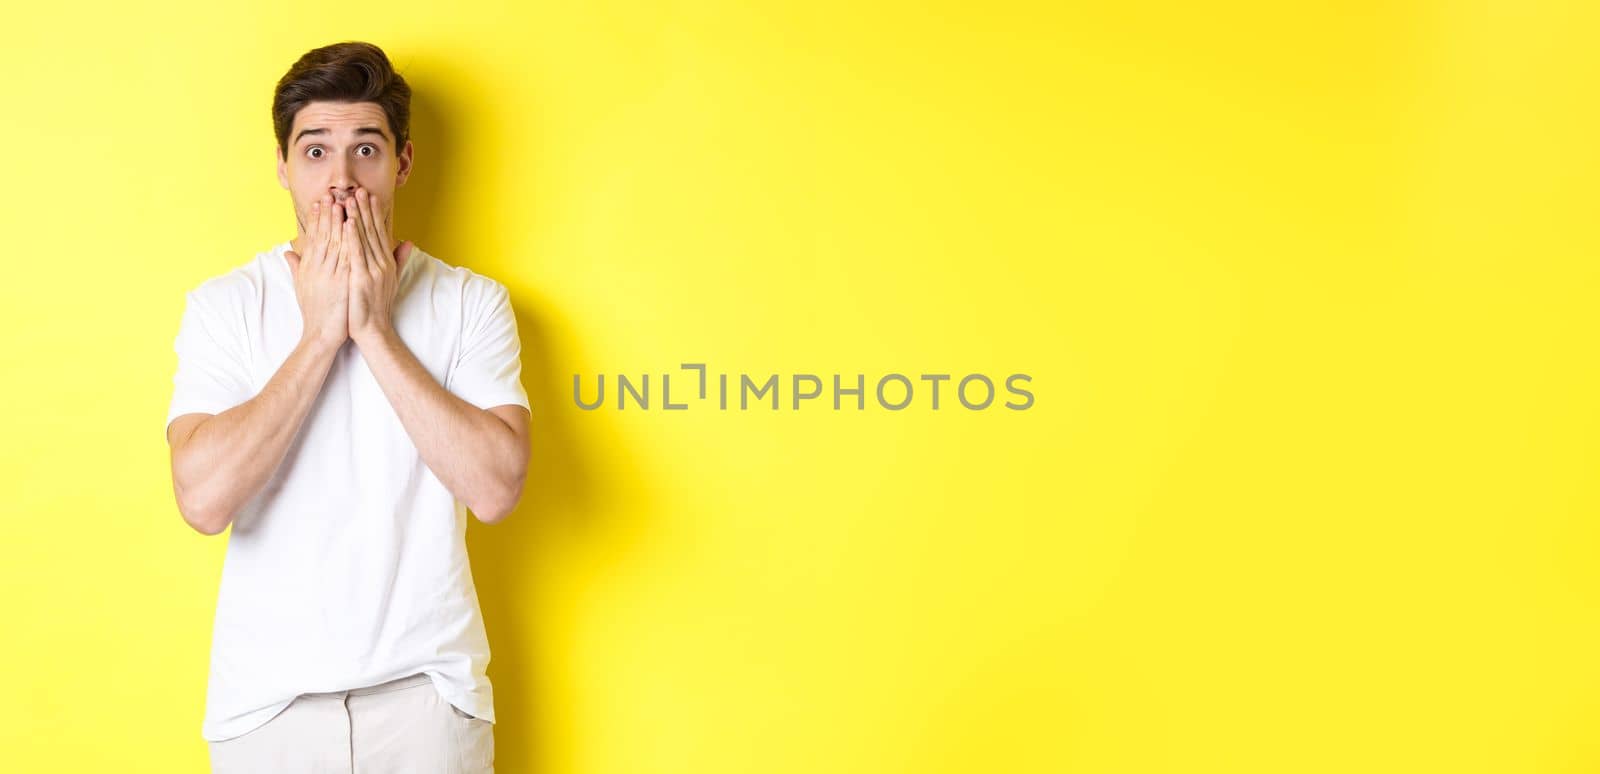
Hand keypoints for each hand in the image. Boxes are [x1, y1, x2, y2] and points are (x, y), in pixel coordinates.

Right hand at [283, 193, 349, 348]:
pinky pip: (346, 255)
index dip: (317, 218)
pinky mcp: (341, 281)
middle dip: (327, 213)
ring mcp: (329, 273)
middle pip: (323, 235)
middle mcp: (317, 267)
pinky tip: (352, 226)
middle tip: (331, 194)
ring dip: (338, 221)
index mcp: (309, 266)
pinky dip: (348, 240)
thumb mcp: (302, 286)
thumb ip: (297, 266)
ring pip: (334, 241)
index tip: (321, 202)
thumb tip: (288, 252)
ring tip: (342, 202)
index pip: (313, 237)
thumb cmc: (315, 311)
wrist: (321, 334)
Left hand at [345, 186, 413, 343]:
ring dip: (357, 217)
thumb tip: (409, 242)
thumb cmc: (377, 307)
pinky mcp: (361, 278)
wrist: (373, 330)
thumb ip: (399, 260)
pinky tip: (347, 222)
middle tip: (359, 189)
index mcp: (386, 263)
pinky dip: (352, 237)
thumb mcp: (391, 281)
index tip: (370, 197)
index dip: (375, 214)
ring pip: (364, 238)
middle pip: (373, 231)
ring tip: (350, 199)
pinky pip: (356, 253)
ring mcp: (373, 270)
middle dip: (365, 209)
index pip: (380, 233)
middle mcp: (382, 264)